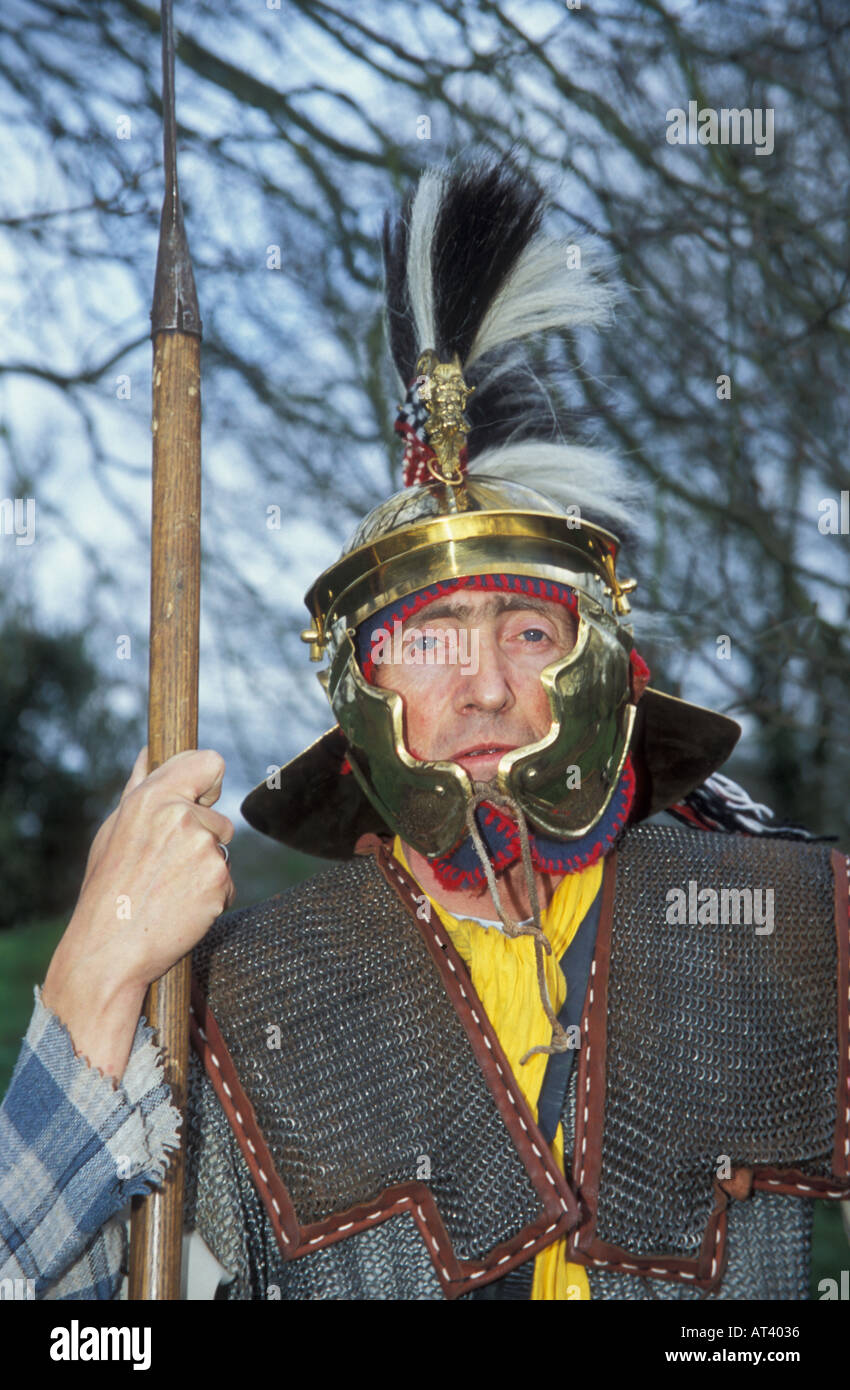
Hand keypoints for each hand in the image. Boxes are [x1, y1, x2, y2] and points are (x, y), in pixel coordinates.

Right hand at [42, 747, 233, 1080]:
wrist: (109, 950)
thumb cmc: (108, 890)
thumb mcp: (114, 831)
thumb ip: (139, 788)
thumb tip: (149, 751)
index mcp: (151, 798)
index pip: (209, 761)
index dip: (209, 781)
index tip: (201, 799)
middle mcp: (179, 815)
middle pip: (220, 818)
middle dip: (203, 840)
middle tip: (166, 869)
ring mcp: (203, 847)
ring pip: (223, 851)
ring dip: (207, 871)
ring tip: (169, 890)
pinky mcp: (219, 879)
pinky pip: (227, 882)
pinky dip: (211, 897)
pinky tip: (180, 908)